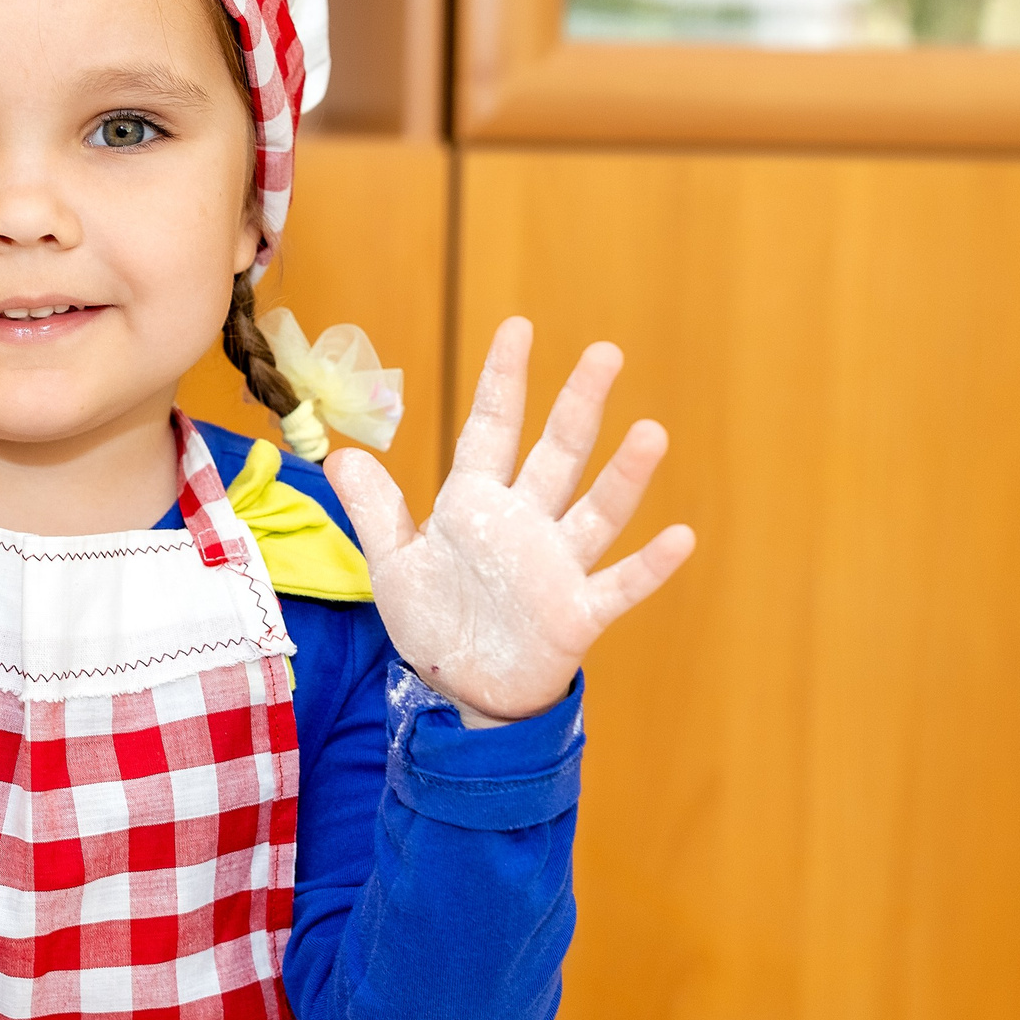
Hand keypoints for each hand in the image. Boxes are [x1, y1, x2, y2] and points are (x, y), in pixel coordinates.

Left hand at [326, 319, 695, 723]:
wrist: (460, 693)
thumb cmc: (436, 622)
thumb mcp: (393, 565)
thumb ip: (376, 510)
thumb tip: (339, 456)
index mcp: (477, 503)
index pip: (493, 427)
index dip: (504, 379)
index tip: (519, 326)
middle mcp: (524, 523)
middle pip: (557, 454)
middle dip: (578, 404)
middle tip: (606, 353)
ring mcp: (555, 566)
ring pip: (595, 511)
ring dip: (624, 476)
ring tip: (652, 432)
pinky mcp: (576, 613)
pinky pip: (618, 586)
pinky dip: (649, 566)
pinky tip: (680, 537)